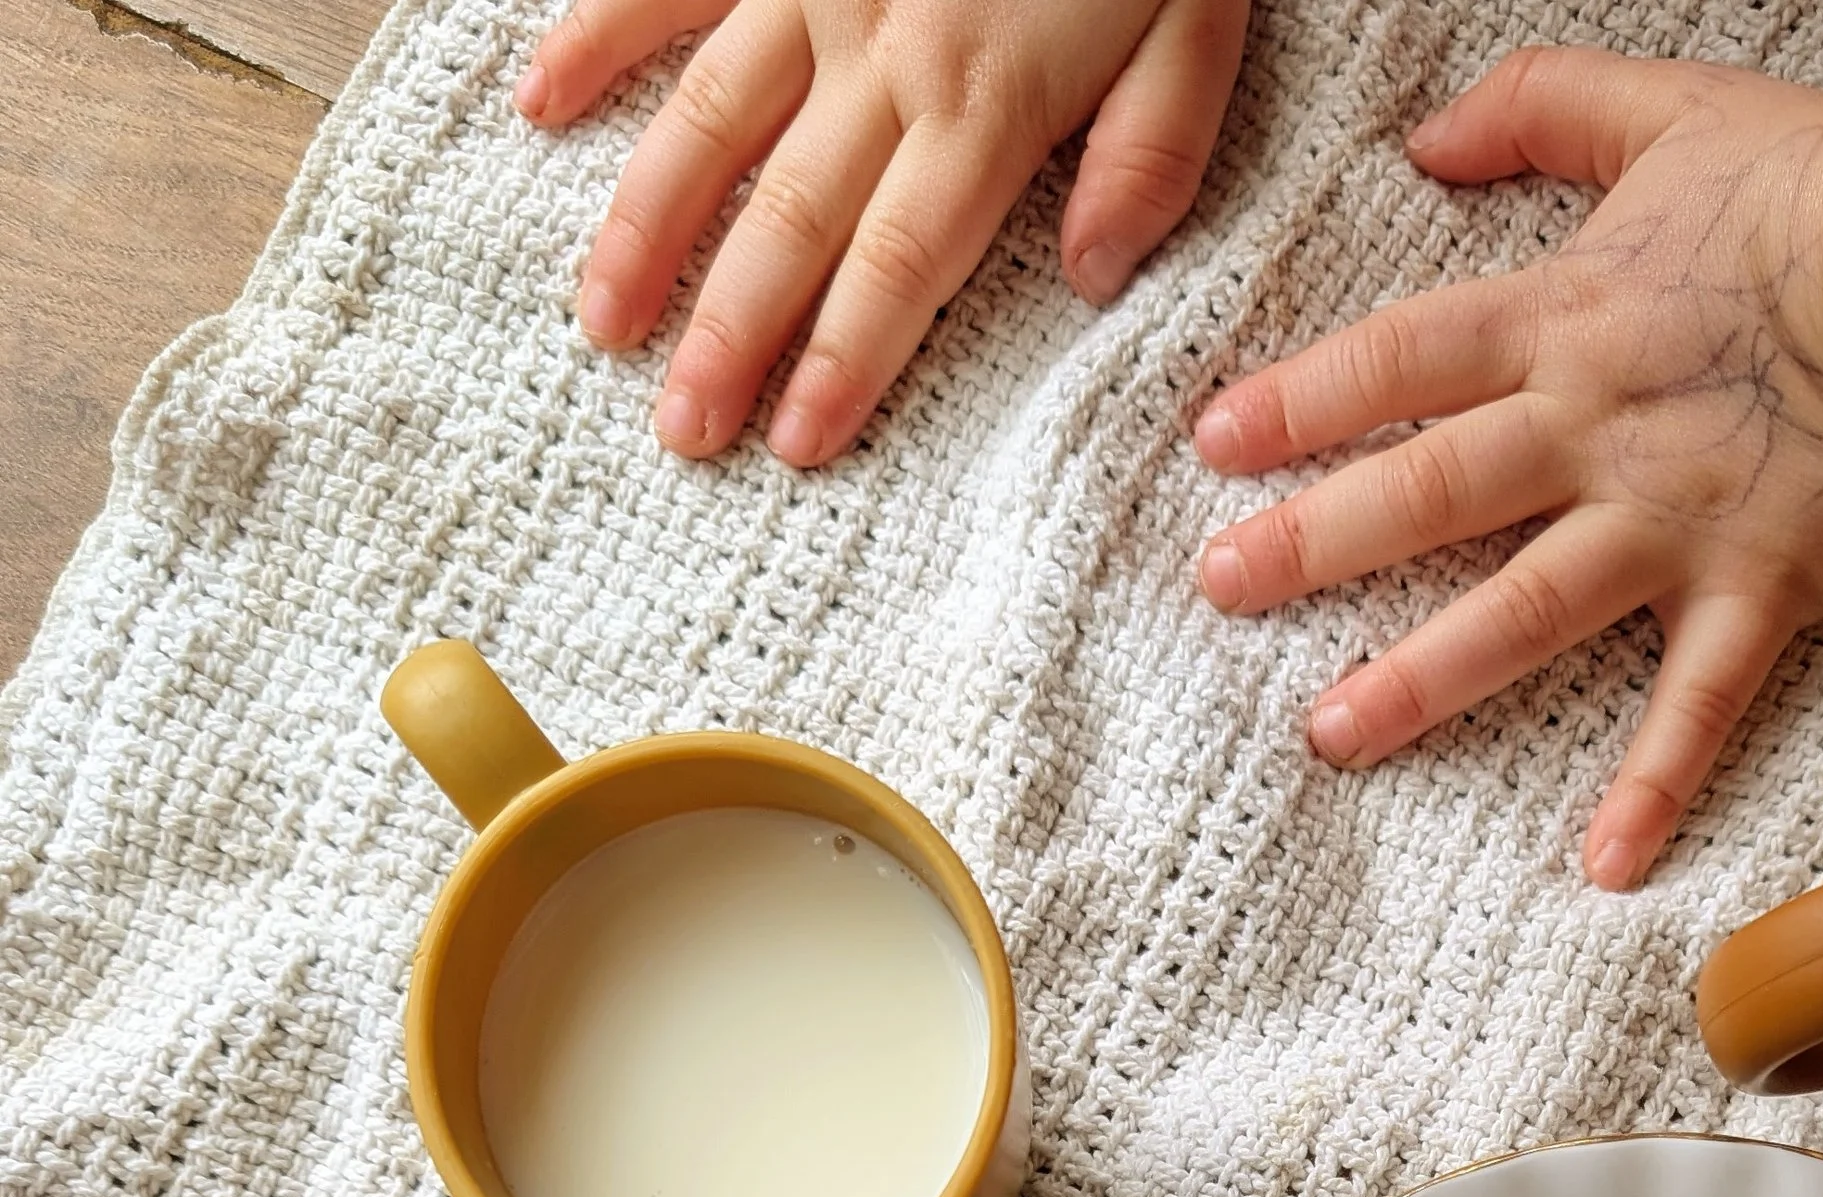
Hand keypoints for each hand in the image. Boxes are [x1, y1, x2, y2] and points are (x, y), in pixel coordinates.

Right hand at [518, 0, 1248, 464]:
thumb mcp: (1201, 15)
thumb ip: (1154, 151)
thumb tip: (1093, 278)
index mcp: (987, 98)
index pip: (901, 265)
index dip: (842, 362)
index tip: (794, 447)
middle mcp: (880, 50)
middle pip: (790, 221)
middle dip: (730, 337)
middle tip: (682, 434)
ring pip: (708, 122)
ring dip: (648, 229)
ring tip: (602, 325)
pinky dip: (594, 37)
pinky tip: (540, 107)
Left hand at [1193, 47, 1822, 888]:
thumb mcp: (1672, 104)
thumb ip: (1542, 106)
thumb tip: (1426, 137)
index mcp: (1567, 316)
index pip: (1405, 357)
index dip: (1304, 398)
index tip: (1217, 446)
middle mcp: (1599, 426)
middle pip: (1431, 487)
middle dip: (1316, 541)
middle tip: (1222, 590)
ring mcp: (1675, 518)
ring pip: (1525, 604)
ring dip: (1425, 675)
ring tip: (1332, 735)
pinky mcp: (1762, 587)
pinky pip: (1699, 700)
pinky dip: (1655, 782)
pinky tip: (1603, 864)